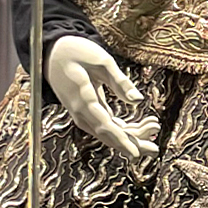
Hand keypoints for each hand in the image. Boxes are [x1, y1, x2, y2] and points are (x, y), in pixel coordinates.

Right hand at [46, 36, 160, 160]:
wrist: (53, 53)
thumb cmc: (77, 52)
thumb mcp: (102, 61)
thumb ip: (119, 81)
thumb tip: (138, 100)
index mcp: (83, 99)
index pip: (105, 126)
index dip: (121, 141)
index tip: (136, 154)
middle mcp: (81, 112)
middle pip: (108, 134)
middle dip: (132, 143)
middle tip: (155, 148)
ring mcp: (83, 114)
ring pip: (109, 132)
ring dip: (132, 134)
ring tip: (154, 126)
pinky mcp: (88, 112)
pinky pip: (107, 125)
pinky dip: (124, 127)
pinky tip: (142, 124)